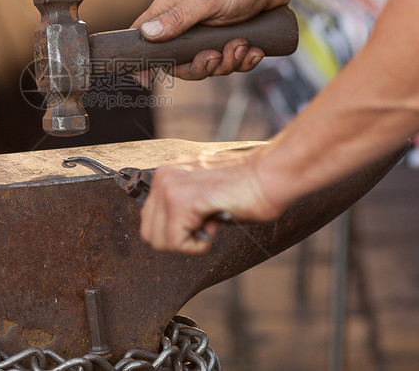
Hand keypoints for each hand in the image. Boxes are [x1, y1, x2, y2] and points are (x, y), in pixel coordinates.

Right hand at [130, 0, 291, 83]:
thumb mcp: (205, 0)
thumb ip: (177, 18)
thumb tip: (146, 35)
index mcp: (170, 9)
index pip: (143, 37)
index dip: (143, 61)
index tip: (148, 79)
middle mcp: (184, 23)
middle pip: (178, 62)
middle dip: (200, 66)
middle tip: (216, 56)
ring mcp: (205, 34)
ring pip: (206, 65)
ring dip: (226, 62)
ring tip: (242, 46)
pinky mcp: (226, 40)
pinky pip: (228, 63)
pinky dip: (242, 61)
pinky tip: (254, 50)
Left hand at [139, 148, 282, 253]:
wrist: (268, 177)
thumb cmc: (245, 189)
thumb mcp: (201, 193)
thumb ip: (179, 204)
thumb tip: (167, 229)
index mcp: (166, 174)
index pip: (150, 221)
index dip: (177, 230)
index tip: (202, 217)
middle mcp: (163, 176)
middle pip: (150, 234)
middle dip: (179, 239)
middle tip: (206, 221)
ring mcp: (170, 186)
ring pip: (161, 241)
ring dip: (189, 241)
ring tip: (211, 219)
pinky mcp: (182, 200)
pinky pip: (177, 243)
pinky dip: (199, 244)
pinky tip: (214, 221)